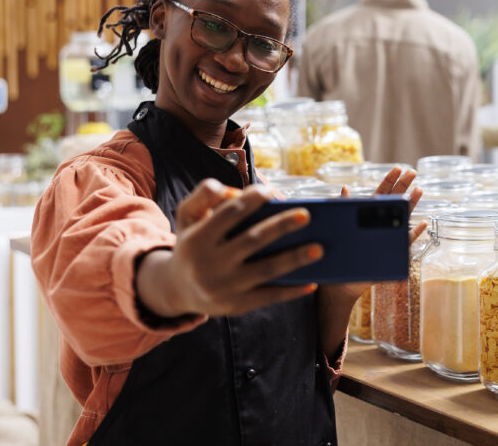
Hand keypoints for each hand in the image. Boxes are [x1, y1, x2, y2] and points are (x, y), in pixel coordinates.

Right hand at [136, 179, 321, 318]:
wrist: (177, 289)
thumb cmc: (192, 244)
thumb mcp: (187, 216)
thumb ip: (204, 195)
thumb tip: (234, 190)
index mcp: (198, 239)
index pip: (229, 214)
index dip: (250, 200)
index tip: (270, 191)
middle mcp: (210, 264)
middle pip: (252, 241)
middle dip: (281, 227)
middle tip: (306, 215)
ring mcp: (225, 287)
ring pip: (266, 270)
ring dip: (294, 259)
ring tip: (319, 249)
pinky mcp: (237, 306)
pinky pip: (269, 297)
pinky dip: (292, 291)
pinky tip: (313, 282)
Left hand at [324, 166, 426, 303]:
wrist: (341, 282)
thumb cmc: (339, 255)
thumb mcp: (339, 227)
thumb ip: (344, 208)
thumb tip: (345, 188)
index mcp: (367, 215)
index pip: (381, 193)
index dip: (389, 180)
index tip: (398, 168)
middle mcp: (380, 224)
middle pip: (394, 201)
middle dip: (404, 186)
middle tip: (413, 172)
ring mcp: (388, 237)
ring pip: (402, 217)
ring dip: (411, 204)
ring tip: (419, 190)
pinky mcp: (391, 252)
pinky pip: (405, 242)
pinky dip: (413, 233)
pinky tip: (421, 223)